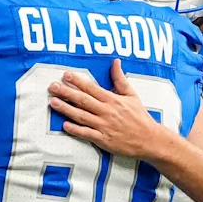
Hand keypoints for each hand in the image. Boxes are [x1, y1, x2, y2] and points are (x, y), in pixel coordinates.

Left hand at [48, 59, 169, 159]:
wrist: (149, 139)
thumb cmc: (140, 116)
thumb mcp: (132, 95)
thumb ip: (120, 79)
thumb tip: (115, 62)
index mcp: (112, 100)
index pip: (92, 88)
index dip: (77, 81)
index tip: (65, 75)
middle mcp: (106, 111)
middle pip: (83, 100)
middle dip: (66, 92)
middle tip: (52, 86)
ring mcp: (104, 126)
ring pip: (81, 116)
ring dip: (66, 109)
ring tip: (53, 102)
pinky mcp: (103, 140)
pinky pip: (86, 133)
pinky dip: (75, 129)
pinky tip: (64, 125)